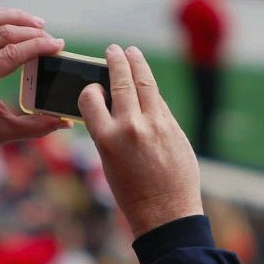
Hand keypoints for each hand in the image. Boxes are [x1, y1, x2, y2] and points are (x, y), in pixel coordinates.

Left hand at [0, 8, 68, 165]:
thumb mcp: (5, 133)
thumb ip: (37, 126)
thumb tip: (65, 121)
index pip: (13, 52)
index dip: (39, 45)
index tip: (58, 45)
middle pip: (2, 32)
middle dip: (32, 32)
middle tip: (51, 39)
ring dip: (14, 17)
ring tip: (37, 23)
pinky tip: (13, 21)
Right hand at [79, 44, 201, 236]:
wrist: (165, 213)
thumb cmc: (132, 193)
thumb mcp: (108, 163)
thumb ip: (109, 131)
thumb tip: (113, 103)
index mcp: (106, 139)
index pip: (90, 98)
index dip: (89, 89)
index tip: (92, 86)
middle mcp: (130, 127)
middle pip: (121, 81)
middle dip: (116, 61)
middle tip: (113, 50)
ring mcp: (156, 125)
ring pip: (145, 83)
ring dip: (137, 64)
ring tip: (132, 52)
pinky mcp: (174, 128)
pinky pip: (160, 102)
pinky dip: (151, 91)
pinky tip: (147, 83)